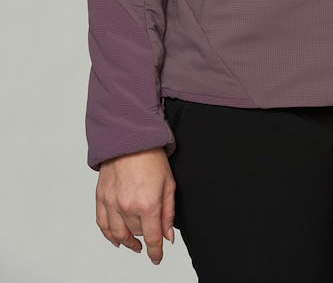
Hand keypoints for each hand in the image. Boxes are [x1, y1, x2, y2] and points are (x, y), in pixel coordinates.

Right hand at [95, 147, 175, 263]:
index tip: (157, 258)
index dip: (156, 252)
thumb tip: (168, 236)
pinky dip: (109, 235)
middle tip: (151, 233)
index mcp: (147, 204)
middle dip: (145, 236)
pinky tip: (116, 239)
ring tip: (134, 244)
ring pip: (118, 234)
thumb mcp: (169, 184)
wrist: (130, 138)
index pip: (152, 238)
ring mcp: (112, 203)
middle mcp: (127, 206)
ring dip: (127, 242)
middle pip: (136, 234)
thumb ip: (168, 213)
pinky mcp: (101, 197)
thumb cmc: (152, 157)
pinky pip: (102, 224)